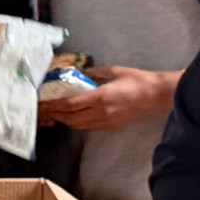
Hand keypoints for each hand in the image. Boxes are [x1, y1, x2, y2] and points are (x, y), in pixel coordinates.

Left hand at [36, 64, 177, 131]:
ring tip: (54, 115)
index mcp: (100, 97)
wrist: (157, 96)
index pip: (70, 105)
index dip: (53, 106)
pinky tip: (73, 118)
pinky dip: (77, 123)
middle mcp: (101, 112)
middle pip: (71, 118)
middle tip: (43, 111)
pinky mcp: (111, 127)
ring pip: (78, 125)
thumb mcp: (114, 71)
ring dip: (65, 121)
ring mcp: (106, 122)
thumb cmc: (137, 80)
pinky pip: (89, 127)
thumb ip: (95, 74)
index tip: (42, 105)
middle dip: (55, 115)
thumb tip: (80, 75)